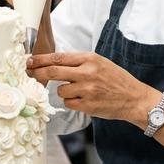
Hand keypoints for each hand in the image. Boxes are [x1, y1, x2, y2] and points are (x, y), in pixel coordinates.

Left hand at [27, 51, 157, 124]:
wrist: (134, 98)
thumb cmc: (116, 79)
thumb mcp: (99, 63)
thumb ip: (79, 62)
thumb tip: (53, 63)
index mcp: (89, 59)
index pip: (59, 57)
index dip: (41, 60)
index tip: (29, 60)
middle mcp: (87, 73)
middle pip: (53, 72)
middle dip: (38, 73)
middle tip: (29, 74)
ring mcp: (87, 90)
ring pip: (60, 91)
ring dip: (63, 91)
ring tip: (79, 91)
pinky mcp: (87, 105)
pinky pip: (68, 103)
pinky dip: (72, 102)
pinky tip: (84, 100)